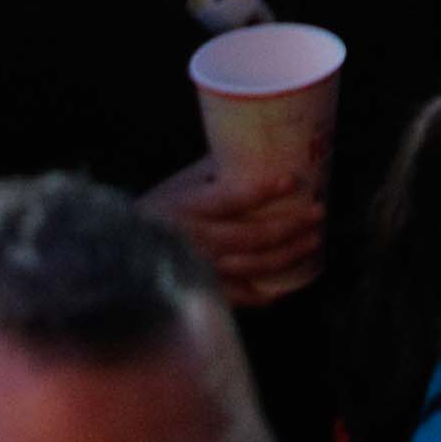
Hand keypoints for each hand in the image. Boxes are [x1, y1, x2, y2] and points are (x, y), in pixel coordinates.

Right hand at [144, 153, 326, 305]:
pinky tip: (286, 286)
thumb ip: (216, 168)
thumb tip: (258, 145)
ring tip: (313, 242)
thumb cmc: (160, 207)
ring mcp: (202, 268)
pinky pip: (239, 296)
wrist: (123, 249)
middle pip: (251, 236)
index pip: (231, 198)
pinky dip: (264, 294)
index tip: (292, 180)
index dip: (262, 191)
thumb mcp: (182, 182)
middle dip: (289, 226)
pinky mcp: (204, 289)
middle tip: (318, 213)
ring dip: (286, 255)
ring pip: (252, 267)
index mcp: (190, 206)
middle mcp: (197, 239)